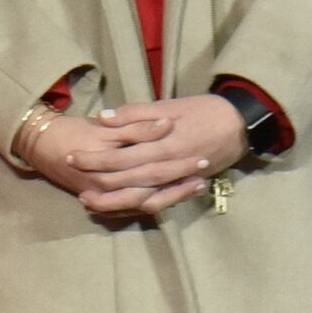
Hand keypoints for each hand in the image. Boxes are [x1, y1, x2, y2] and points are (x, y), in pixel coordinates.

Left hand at [52, 95, 249, 214]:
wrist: (241, 124)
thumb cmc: (204, 110)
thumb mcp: (170, 105)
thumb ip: (137, 113)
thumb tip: (103, 117)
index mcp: (162, 144)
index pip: (120, 156)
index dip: (94, 158)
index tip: (70, 156)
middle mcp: (168, 166)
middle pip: (126, 180)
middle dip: (97, 183)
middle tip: (72, 185)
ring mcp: (177, 180)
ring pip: (141, 197)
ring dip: (114, 202)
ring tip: (88, 201)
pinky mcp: (184, 186)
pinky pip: (159, 202)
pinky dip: (138, 207)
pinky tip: (120, 207)